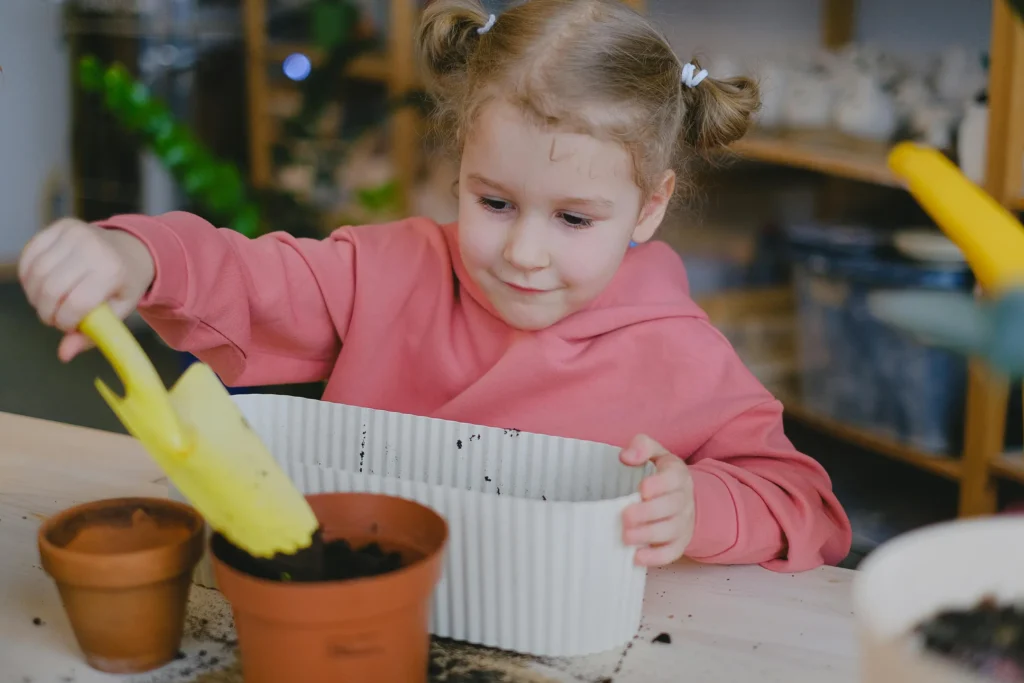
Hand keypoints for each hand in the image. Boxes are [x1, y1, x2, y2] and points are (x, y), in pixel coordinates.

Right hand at [19, 218, 155, 361]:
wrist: (130, 249)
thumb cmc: (123, 284)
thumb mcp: (118, 312)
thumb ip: (93, 335)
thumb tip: (63, 355)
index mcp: (112, 271)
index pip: (76, 303)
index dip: (65, 321)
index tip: (67, 326)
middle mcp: (92, 248)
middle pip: (50, 289)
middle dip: (47, 311)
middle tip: (54, 317)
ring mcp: (74, 233)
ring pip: (35, 273)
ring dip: (35, 296)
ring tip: (49, 302)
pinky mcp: (59, 226)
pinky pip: (29, 255)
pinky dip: (29, 276)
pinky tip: (41, 284)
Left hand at [620, 435, 694, 566]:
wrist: (681, 498)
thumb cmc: (659, 474)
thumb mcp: (655, 453)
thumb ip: (642, 446)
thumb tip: (625, 456)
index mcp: (678, 475)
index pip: (674, 479)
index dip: (660, 485)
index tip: (641, 489)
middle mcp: (684, 499)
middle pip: (672, 508)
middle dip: (648, 513)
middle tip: (625, 516)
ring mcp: (683, 523)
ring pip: (671, 531)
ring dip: (649, 535)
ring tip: (626, 537)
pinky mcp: (679, 543)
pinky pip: (672, 553)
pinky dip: (656, 558)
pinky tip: (637, 557)